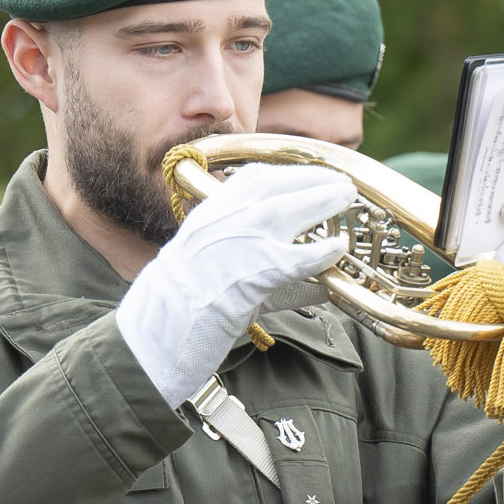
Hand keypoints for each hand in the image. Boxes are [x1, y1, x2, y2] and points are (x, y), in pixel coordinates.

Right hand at [116, 162, 355, 406]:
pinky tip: (338, 250)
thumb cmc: (174, 305)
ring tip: (346, 201)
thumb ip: (234, 253)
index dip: (289, 175)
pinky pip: (305, 256)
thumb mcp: (200, 262)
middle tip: (341, 186)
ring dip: (327, 201)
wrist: (157, 328)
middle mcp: (227, 216)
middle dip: (316, 181)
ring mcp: (245, 240)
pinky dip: (325, 252)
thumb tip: (264, 263)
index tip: (308, 175)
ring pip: (298, 207)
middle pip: (283, 184)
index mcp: (210, 210)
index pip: (257, 178)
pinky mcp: (260, 271)